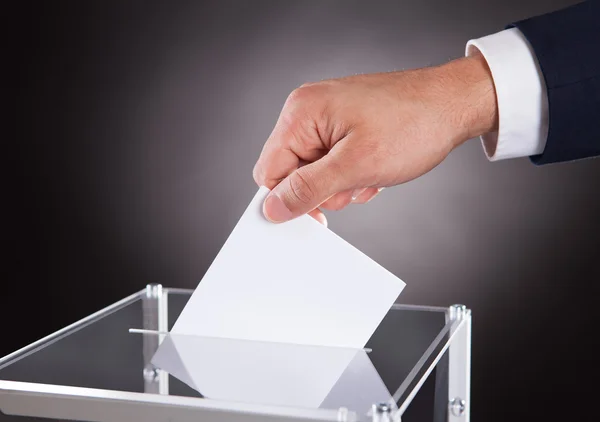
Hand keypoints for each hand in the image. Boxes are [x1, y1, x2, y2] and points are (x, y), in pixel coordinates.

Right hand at [253, 53, 497, 224]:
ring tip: (370, 173)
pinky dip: (354, 174)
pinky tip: (376, 169)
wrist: (454, 104)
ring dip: (342, 184)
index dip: (289, 199)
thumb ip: (308, 189)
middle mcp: (308, 111)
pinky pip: (334, 163)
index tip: (317, 214)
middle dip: (323, 190)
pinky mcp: (345, 126)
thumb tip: (272, 208)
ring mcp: (328, 118)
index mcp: (301, 114)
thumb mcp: (356, 166)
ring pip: (315, 172)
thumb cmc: (413, 124)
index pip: (269, 171)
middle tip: (354, 184)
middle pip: (292, 173)